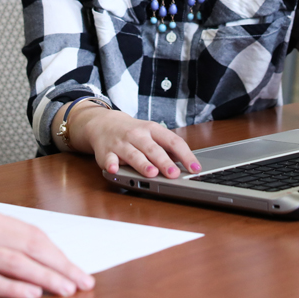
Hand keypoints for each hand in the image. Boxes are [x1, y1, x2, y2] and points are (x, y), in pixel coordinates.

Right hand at [0, 205, 93, 297]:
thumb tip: (25, 255)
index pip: (31, 233)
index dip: (57, 251)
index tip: (75, 267)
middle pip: (31, 246)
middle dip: (62, 265)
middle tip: (83, 281)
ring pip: (17, 262)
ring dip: (47, 278)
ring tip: (67, 290)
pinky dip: (12, 288)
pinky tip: (31, 294)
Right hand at [70, 105, 199, 177]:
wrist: (103, 123)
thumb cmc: (133, 132)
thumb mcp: (152, 134)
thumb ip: (167, 148)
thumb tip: (187, 164)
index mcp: (152, 129)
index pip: (172, 141)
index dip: (185, 155)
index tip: (195, 168)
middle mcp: (137, 135)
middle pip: (153, 149)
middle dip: (164, 162)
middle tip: (174, 174)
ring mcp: (121, 144)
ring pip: (133, 155)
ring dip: (142, 164)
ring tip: (152, 174)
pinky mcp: (106, 152)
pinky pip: (109, 159)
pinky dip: (111, 165)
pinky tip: (114, 170)